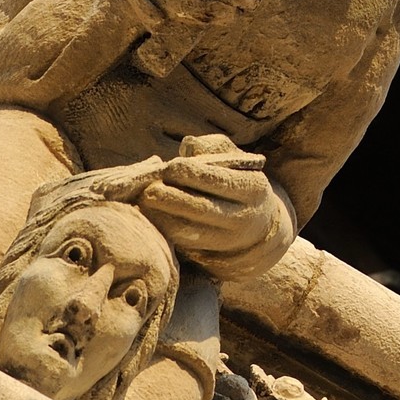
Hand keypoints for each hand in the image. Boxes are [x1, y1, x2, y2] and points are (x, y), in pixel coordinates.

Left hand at [140, 134, 282, 262]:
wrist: (257, 225)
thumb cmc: (237, 179)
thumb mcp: (235, 160)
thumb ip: (213, 147)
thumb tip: (188, 146)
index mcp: (253, 188)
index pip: (221, 180)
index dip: (194, 174)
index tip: (170, 166)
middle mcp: (243, 216)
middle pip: (203, 209)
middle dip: (172, 199)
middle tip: (148, 189)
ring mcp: (227, 238)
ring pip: (191, 230)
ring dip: (163, 217)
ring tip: (142, 203)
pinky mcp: (210, 253)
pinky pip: (184, 243)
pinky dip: (164, 229)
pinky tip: (149, 216)